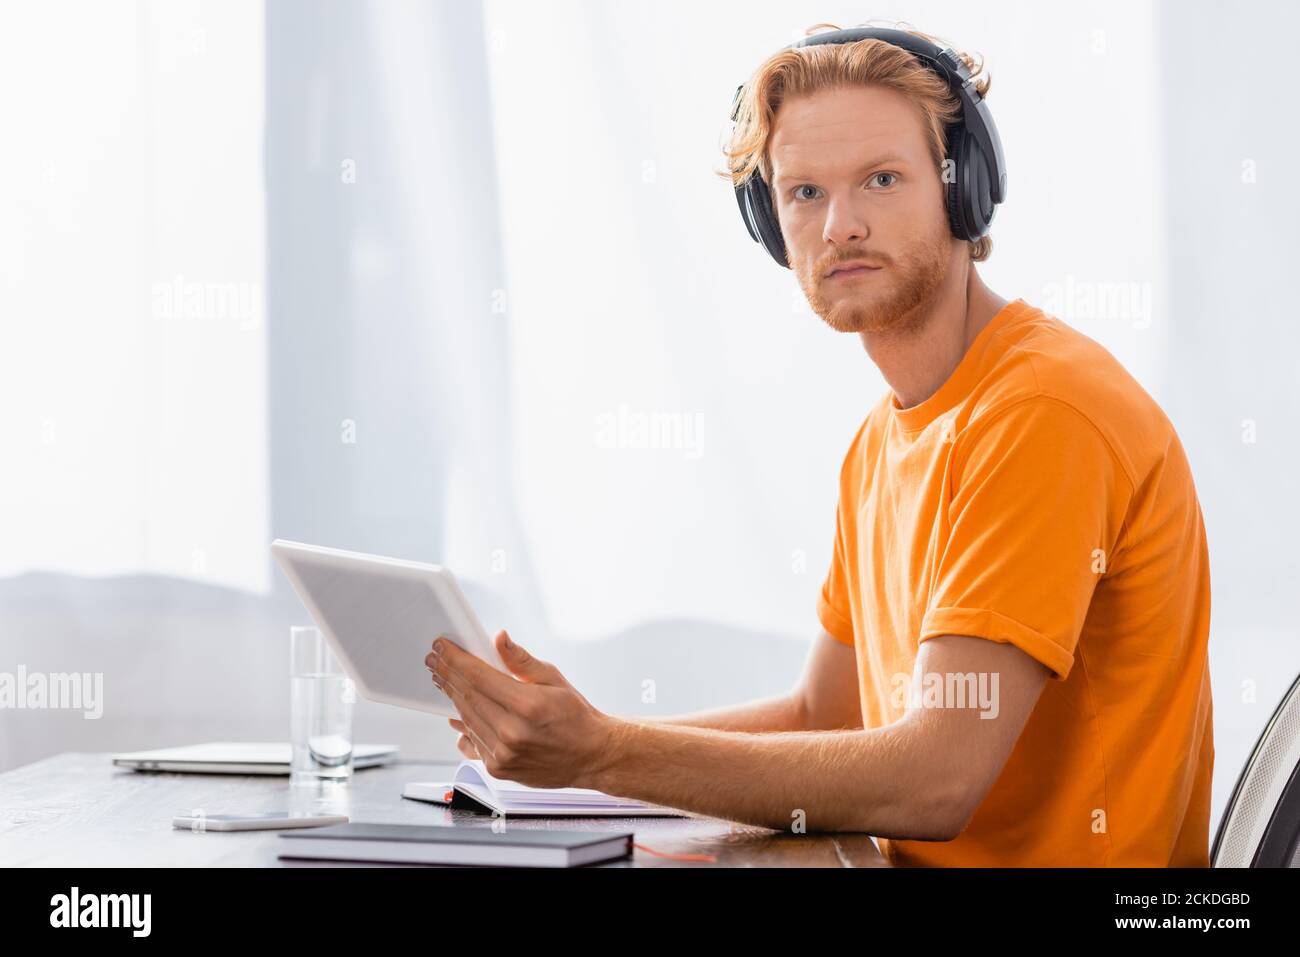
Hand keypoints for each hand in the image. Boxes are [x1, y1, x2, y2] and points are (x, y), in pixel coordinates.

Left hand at [425, 629, 616, 789]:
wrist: (591, 756)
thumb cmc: (576, 717)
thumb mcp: (553, 679)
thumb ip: (521, 660)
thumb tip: (499, 639)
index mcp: (527, 705)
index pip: (478, 676)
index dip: (455, 659)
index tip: (442, 648)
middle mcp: (512, 732)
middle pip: (467, 697)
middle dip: (447, 675)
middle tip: (434, 660)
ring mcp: (503, 754)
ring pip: (466, 719)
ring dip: (451, 698)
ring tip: (442, 680)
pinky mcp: (498, 769)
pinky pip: (472, 741)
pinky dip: (463, 725)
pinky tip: (456, 713)